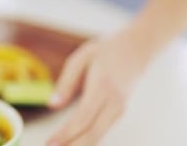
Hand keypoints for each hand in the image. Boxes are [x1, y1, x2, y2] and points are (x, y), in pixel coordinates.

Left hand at [46, 29, 155, 145]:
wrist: (136, 50)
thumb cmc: (104, 52)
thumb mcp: (81, 58)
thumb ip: (66, 82)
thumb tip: (52, 105)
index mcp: (103, 87)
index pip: (83, 117)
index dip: (66, 134)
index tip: (50, 143)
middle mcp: (115, 103)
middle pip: (93, 134)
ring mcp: (119, 110)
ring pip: (98, 136)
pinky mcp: (118, 114)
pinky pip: (100, 132)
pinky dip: (86, 141)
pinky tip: (71, 144)